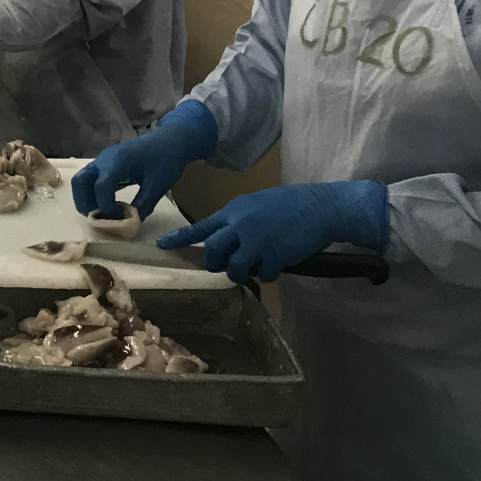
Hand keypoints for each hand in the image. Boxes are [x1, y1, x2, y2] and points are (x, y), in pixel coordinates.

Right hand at [70, 98, 218, 220]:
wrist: (170, 141)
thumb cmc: (166, 160)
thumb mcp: (157, 186)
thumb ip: (143, 206)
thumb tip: (131, 224)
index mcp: (117, 162)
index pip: (101, 187)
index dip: (106, 207)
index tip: (119, 220)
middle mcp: (104, 160)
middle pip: (80, 182)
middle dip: (85, 203)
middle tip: (100, 219)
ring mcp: (102, 161)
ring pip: (82, 181)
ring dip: (87, 199)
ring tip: (104, 215)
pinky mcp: (105, 164)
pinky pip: (90, 180)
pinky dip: (93, 194)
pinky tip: (108, 205)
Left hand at [159, 181, 389, 282]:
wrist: (319, 206)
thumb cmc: (288, 205)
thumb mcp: (254, 205)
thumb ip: (237, 221)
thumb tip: (225, 242)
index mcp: (233, 211)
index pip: (200, 228)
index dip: (180, 238)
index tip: (161, 245)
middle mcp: (239, 225)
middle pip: (213, 253)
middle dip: (217, 264)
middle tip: (227, 265)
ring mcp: (257, 241)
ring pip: (235, 268)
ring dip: (242, 273)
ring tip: (254, 267)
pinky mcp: (275, 255)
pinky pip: (262, 275)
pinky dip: (267, 274)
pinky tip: (277, 264)